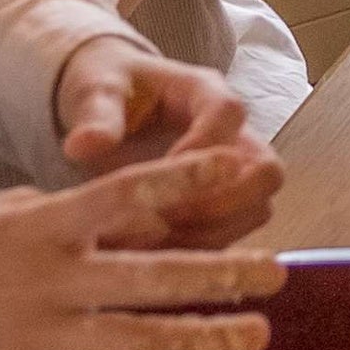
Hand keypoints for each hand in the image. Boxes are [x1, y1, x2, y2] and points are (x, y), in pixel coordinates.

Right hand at [0, 149, 288, 349]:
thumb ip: (58, 211)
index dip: (190, 181)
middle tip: (280, 273)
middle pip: (156, 276)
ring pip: (139, 341)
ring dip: (204, 339)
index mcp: (46, 225)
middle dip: (225, 275)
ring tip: (256, 337)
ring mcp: (40, 335)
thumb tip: (115, 208)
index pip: (132, 194)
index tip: (240, 169)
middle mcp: (53, 278)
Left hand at [56, 36, 275, 241]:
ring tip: (161, 246)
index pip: (228, 113)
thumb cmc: (108, 89)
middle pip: (266, 169)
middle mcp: (232, 131)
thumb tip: (84, 144)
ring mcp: (233, 169)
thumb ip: (95, 117)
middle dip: (227, 202)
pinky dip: (203, 250)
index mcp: (204, 91)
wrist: (108, 104)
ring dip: (216, 233)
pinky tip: (159, 259)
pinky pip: (233, 232)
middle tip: (173, 219)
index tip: (163, 174)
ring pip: (257, 208)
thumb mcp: (95, 92)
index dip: (203, 148)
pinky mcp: (221, 201)